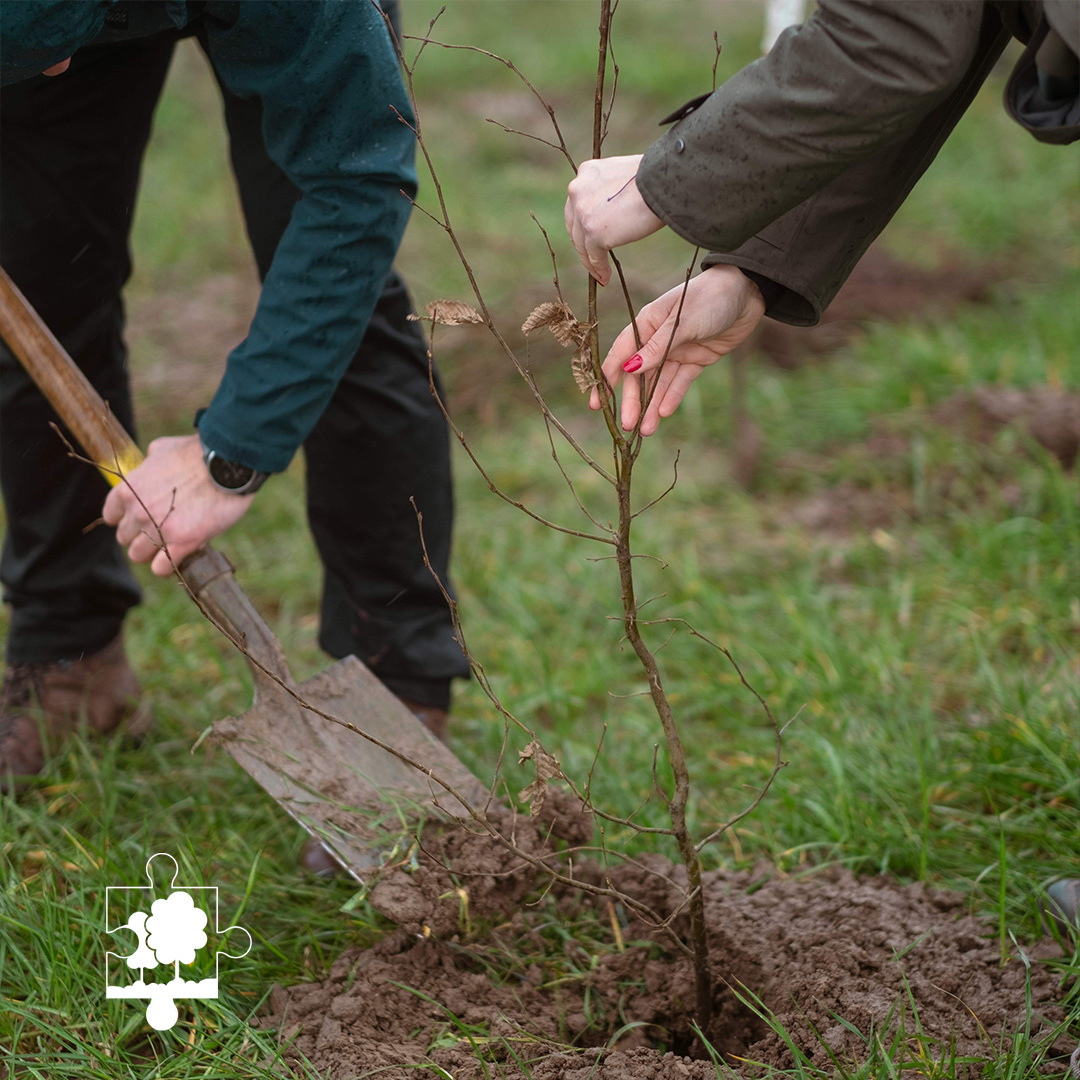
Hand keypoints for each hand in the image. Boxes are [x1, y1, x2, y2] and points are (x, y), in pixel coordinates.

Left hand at [102, 434, 253, 576]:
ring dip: (154, 552)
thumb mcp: (162, 449)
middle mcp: (138, 511)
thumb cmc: (198, 453)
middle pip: (125, 538)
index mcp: (128, 489)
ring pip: (139, 555)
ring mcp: (158, 529)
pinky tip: (179, 556)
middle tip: (162, 530)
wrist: (226, 464)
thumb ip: (149, 464)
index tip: (142, 518)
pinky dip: (168, 566)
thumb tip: (149, 466)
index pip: (112, 516)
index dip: (128, 518)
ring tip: (171, 546)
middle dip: (142, 535)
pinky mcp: (182, 542)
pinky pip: (161, 568)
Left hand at [565, 154, 663, 285]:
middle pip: (575, 226)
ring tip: (600, 274)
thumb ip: (610, 190)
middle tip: (593, 259)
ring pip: (582, 245)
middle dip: (583, 245)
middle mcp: (578, 190)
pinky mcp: (593, 232)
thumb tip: (614, 210)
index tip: (591, 236)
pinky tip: (605, 278)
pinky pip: (594, 257)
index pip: (579, 204)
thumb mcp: (623, 175)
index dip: (583, 223)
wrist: (662, 181)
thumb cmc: (655, 178)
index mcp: (586, 173)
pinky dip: (599, 270)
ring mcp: (583, 213)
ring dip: (590, 262)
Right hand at [589, 264, 765, 435]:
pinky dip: (672, 397)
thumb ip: (656, 348)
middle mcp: (657, 339)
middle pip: (639, 376)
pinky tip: (664, 413)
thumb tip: (628, 370)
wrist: (748, 292)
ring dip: (651, 406)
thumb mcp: (681, 322)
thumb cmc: (710, 297)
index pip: (620, 355)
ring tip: (646, 430)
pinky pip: (680, 382)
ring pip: (659, 383)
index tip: (597, 403)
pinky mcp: (696, 360)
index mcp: (646, 323)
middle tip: (626, 425)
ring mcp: (676, 351)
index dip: (607, 379)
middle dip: (633, 400)